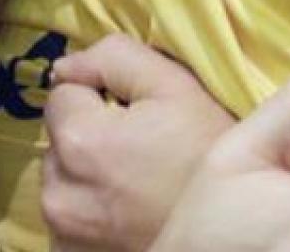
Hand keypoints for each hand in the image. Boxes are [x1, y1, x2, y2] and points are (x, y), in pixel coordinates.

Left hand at [43, 36, 237, 251]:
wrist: (232, 227)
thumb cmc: (208, 150)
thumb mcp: (175, 86)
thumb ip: (115, 58)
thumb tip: (66, 65)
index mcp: (78, 141)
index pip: (63, 92)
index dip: (101, 94)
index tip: (137, 113)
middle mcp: (57, 192)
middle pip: (61, 139)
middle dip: (92, 135)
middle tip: (142, 146)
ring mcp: (63, 232)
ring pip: (62, 179)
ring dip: (87, 174)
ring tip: (136, 180)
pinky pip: (69, 217)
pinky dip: (90, 209)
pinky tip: (127, 208)